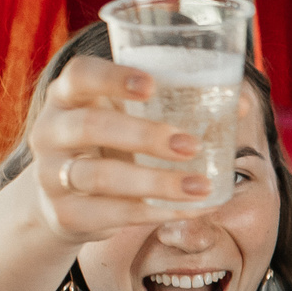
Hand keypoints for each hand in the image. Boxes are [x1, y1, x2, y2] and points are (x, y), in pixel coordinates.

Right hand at [21, 57, 212, 242]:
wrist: (62, 201)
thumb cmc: (110, 147)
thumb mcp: (129, 121)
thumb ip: (175, 107)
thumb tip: (241, 104)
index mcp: (68, 96)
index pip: (79, 75)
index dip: (112, 77)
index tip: (152, 85)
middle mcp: (50, 131)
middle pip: (90, 127)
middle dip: (143, 135)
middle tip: (191, 144)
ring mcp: (51, 175)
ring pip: (100, 176)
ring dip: (155, 182)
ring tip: (200, 186)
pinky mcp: (63, 214)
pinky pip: (109, 215)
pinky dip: (152, 213)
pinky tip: (187, 210)